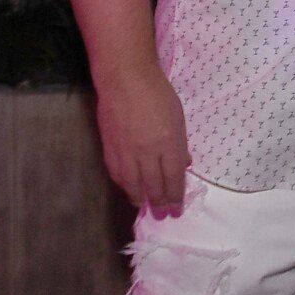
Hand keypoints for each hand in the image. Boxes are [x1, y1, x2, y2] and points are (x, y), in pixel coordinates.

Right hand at [95, 66, 190, 213]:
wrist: (124, 79)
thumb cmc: (157, 93)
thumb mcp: (178, 117)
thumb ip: (180, 143)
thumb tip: (185, 164)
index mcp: (168, 142)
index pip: (173, 178)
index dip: (175, 196)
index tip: (177, 209)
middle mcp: (147, 152)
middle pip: (154, 185)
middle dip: (159, 203)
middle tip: (163, 215)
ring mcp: (126, 152)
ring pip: (133, 185)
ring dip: (140, 199)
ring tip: (145, 207)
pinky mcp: (109, 148)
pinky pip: (117, 174)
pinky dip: (124, 185)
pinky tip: (129, 189)